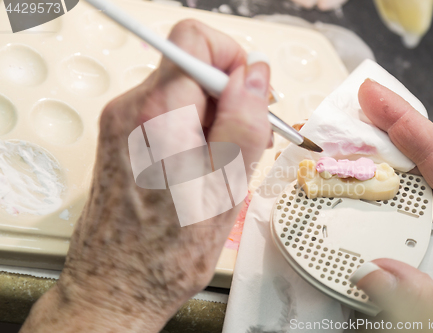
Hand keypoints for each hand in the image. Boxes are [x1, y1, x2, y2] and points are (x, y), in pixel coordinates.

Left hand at [21, 19, 270, 332]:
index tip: (248, 97)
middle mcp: (132, 110)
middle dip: (228, 101)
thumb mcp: (225, 185)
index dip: (232, 60)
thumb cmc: (165, 251)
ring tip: (221, 167)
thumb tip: (256, 75)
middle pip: (193, 70)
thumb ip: (245, 121)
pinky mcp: (124, 141)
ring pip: (184, 96)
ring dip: (214, 122)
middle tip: (242, 145)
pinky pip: (169, 118)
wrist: (118, 286)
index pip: (195, 40)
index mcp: (158, 112)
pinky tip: (201, 171)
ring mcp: (124, 125)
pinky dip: (194, 135)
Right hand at [349, 79, 432, 324]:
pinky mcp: (411, 232)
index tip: (371, 96)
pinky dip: (356, 192)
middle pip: (411, 158)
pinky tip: (333, 184)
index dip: (405, 121)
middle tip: (331, 119)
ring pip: (392, 179)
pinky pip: (381, 204)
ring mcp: (430, 218)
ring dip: (358, 162)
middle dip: (371, 135)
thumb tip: (371, 272)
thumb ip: (422, 296)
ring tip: (323, 146)